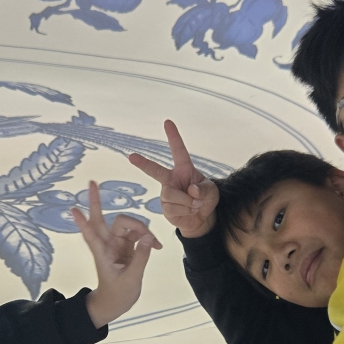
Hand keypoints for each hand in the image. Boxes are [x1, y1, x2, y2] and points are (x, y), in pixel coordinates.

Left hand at [75, 180, 161, 327]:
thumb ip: (140, 258)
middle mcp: (108, 245)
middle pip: (101, 218)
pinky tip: (156, 246)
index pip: (90, 235)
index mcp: (102, 254)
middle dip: (96, 201)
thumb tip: (147, 239)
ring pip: (126, 224)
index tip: (73, 209)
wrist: (115, 303)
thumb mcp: (131, 280)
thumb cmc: (118, 295)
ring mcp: (117, 244)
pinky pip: (138, 234)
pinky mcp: (127, 246)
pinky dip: (148, 238)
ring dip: (141, 228)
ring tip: (154, 245)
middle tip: (92, 182)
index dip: (83, 222)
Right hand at [128, 120, 219, 237]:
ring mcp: (166, 194)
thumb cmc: (205, 200)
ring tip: (195, 205)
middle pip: (155, 170)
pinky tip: (189, 212)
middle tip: (131, 156)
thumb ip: (205, 189)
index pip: (178, 151)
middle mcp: (172, 179)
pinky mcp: (165, 207)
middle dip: (143, 164)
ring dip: (187, 202)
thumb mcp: (212, 192)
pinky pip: (172, 208)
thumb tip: (191, 190)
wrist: (201, 220)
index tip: (167, 122)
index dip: (173, 137)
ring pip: (170, 195)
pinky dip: (185, 211)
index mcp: (184, 169)